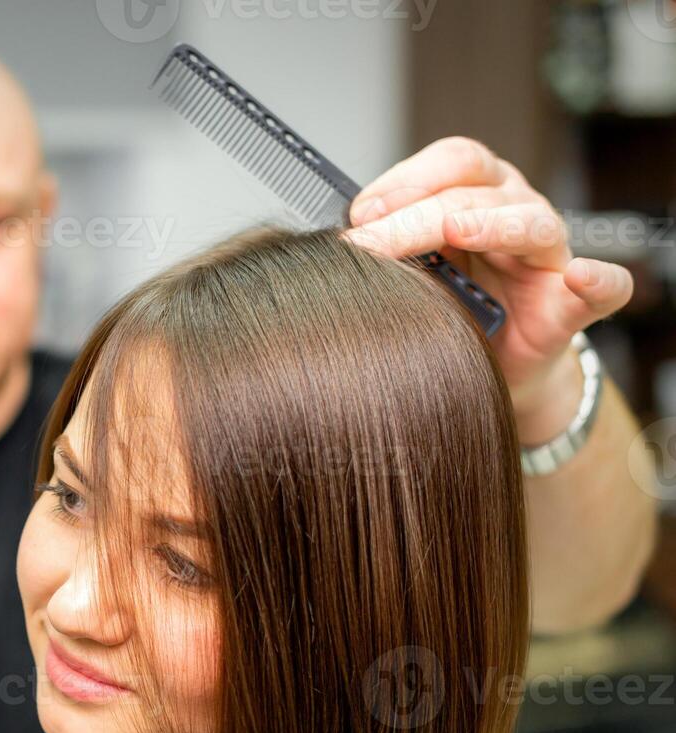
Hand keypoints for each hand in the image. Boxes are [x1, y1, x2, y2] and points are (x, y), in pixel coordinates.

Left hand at [341, 137, 633, 429]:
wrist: (489, 361)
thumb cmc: (448, 302)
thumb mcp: (413, 267)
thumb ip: (388, 246)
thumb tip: (337, 243)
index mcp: (477, 192)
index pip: (451, 163)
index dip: (405, 181)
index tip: (359, 214)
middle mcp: (516, 209)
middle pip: (472, 194)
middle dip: (414, 217)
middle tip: (367, 243)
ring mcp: (548, 253)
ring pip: (530, 224)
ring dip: (491, 225)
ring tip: (460, 230)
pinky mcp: (573, 302)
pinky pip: (603, 285)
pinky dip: (596, 279)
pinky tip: (579, 277)